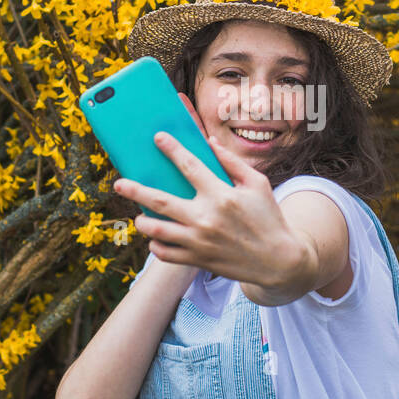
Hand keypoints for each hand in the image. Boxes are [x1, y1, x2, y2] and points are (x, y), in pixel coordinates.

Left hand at [112, 130, 305, 289]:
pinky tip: (157, 237)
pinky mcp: (198, 260)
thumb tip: (209, 142)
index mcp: (221, 195)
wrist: (278, 261)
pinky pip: (166, 254)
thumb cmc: (268, 217)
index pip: (190, 166)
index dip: (171, 149)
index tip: (157, 137)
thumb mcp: (257, 184)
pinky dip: (156, 245)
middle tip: (119, 183)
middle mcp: (206, 218)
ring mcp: (200, 242)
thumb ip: (232, 162)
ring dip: (143, 222)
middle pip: (160, 201)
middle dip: (136, 190)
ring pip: (157, 231)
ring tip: (139, 216)